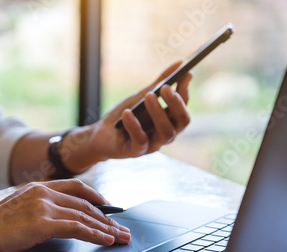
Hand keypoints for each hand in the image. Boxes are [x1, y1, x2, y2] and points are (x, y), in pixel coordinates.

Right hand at [0, 179, 130, 251]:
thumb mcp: (19, 210)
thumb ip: (40, 209)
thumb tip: (64, 221)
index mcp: (38, 186)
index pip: (76, 187)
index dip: (97, 197)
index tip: (109, 209)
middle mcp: (43, 191)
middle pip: (85, 203)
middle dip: (107, 217)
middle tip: (122, 228)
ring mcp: (43, 205)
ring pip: (85, 215)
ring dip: (106, 228)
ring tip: (121, 238)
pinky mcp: (42, 222)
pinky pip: (77, 228)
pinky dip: (95, 235)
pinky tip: (106, 241)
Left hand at [60, 62, 191, 172]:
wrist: (101, 135)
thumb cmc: (124, 115)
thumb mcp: (141, 96)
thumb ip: (159, 83)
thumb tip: (180, 64)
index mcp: (169, 121)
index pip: (183, 106)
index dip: (185, 92)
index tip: (185, 74)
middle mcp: (165, 134)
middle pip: (182, 121)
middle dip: (176, 104)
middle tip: (165, 88)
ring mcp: (153, 144)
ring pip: (166, 133)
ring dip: (158, 113)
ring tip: (148, 96)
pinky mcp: (137, 152)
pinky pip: (140, 140)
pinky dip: (134, 125)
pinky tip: (127, 113)